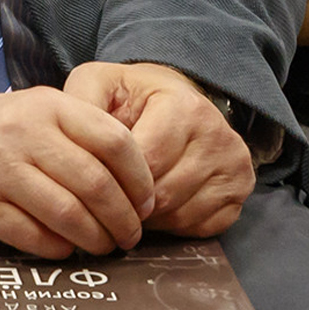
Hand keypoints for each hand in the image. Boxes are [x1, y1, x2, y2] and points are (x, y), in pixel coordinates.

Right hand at [0, 85, 155, 258]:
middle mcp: (25, 132)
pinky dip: (57, 249)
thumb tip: (135, 185)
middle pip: (96, 183)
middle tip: (130, 236)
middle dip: (123, 220)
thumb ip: (79, 135)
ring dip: (94, 240)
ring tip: (102, 247)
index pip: (115, 141)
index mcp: (49, 105)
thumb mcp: (35, 111)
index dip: (140, 179)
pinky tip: (63, 248)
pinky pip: (32, 236)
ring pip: (68, 214)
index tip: (147, 203)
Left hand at [63, 62, 253, 237]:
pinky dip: (173, 225)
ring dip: (148, 217)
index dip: (114, 180)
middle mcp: (218, 134)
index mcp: (184, 106)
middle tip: (109, 198)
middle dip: (129, 202)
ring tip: (130, 200)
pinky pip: (201, 226)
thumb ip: (81, 102)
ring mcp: (234, 165)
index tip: (96, 182)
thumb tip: (68, 140)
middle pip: (163, 193)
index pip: (145, 163)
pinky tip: (158, 206)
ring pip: (180, 213)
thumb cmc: (132, 96)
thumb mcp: (100, 83)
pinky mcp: (240, 190)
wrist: (176, 99)